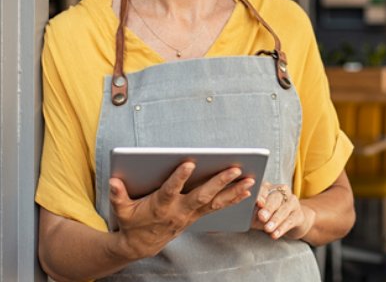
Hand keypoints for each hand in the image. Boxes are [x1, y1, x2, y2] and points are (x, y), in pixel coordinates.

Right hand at [109, 162, 254, 259]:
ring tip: (250, 179)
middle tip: (234, 169)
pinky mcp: (198, 215)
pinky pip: (218, 207)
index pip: (170, 190)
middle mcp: (179, 210)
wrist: (142, 245)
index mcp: (160, 206)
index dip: (179, 178)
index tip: (189, 163)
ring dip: (234, 191)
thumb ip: (118, 195)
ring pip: (216, 201)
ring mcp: (191, 214)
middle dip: (219, 182)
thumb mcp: (122, 210)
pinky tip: (247, 190)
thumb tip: (114, 181)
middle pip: (202, 195)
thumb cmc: (132, 222)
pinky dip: (233, 198)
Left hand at [252, 182, 314, 239]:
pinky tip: (275, 234)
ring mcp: (292, 202)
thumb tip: (243, 214)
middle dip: (268, 208)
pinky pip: (290, 220)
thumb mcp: (257, 214)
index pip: (264, 188)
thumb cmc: (268, 216)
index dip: (261, 195)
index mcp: (269, 188)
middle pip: (276, 197)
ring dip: (275, 219)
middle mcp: (282, 192)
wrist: (289, 222)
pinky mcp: (299, 214)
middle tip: (262, 217)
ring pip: (284, 209)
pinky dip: (282, 228)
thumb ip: (252, 212)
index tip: (257, 202)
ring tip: (267, 229)